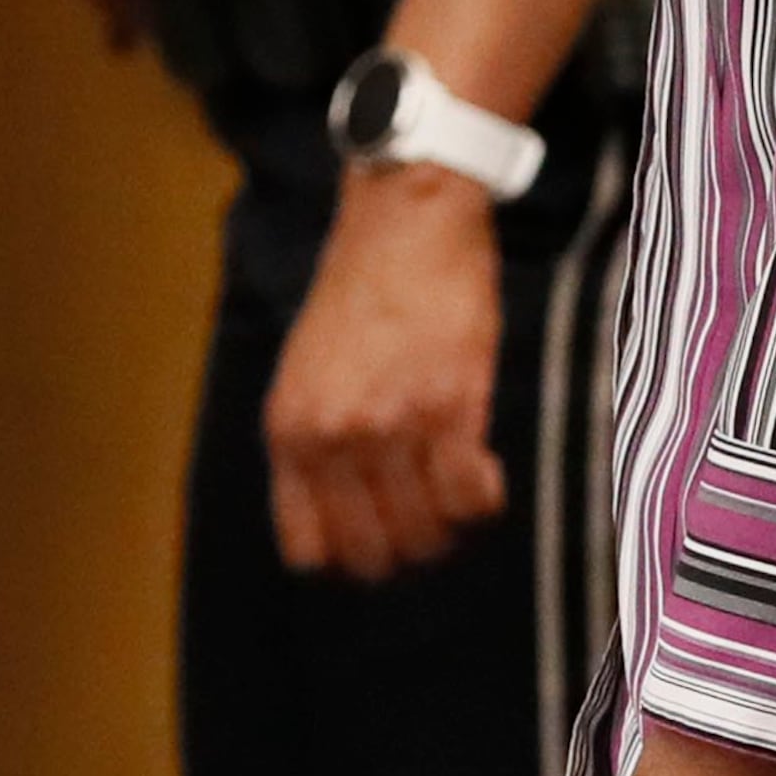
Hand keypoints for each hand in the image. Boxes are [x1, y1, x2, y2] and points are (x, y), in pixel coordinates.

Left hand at [262, 164, 505, 578]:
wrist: (405, 219)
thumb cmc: (360, 290)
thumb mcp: (307, 370)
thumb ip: (317, 439)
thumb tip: (345, 515)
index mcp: (290, 430)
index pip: (309, 550)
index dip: (349, 557)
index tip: (378, 535)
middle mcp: (333, 437)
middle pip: (373, 554)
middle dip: (406, 547)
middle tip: (430, 515)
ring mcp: (391, 425)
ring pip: (426, 534)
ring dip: (450, 526)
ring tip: (458, 488)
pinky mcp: (449, 405)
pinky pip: (471, 498)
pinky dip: (484, 498)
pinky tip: (486, 466)